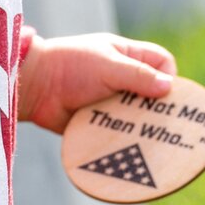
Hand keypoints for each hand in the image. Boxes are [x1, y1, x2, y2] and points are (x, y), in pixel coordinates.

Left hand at [18, 33, 176, 133]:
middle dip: (160, 109)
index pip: (162, 63)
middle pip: (154, 94)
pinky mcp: (101, 121)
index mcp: (126, 56)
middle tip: (165, 124)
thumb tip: (170, 87)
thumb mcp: (107, 65)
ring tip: (147, 138)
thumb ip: (138, 75)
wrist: (34, 87)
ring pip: (139, 116)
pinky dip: (125, 138)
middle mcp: (122, 78)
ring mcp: (111, 101)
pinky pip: (120, 132)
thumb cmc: (70, 65)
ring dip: (142, 126)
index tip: (166, 95)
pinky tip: (131, 148)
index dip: (170, 77)